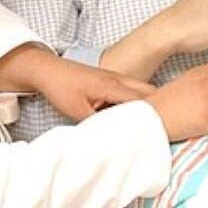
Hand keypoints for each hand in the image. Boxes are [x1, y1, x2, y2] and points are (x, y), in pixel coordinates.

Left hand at [0, 44, 155, 120]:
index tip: (161, 129)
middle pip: (149, 92)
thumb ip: (98, 124)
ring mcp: (115, 78)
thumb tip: (112, 137)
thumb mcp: (77, 112)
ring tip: (143, 123)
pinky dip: (133, 101)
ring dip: (144, 104)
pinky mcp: (109, 80)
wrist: (47, 70)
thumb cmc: (61, 88)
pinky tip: (124, 115)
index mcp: (113, 86)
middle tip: (158, 126)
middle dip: (157, 108)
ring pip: (140, 90)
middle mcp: (118, 79)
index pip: (144, 101)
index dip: (155, 115)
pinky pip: (129, 90)